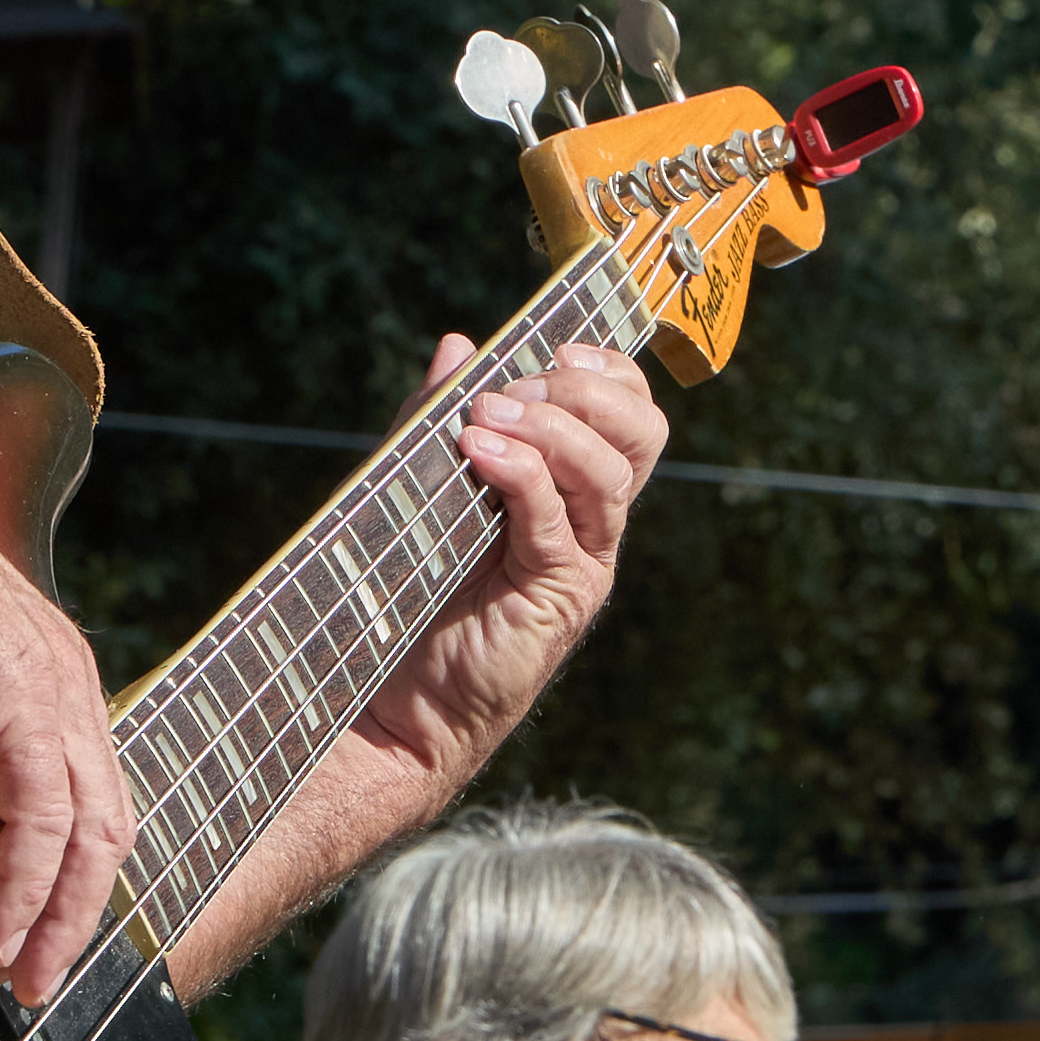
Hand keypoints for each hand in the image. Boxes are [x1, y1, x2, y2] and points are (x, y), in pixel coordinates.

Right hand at [0, 415, 132, 996]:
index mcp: (40, 682)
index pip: (69, 805)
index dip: (32, 885)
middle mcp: (65, 685)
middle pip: (98, 829)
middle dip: (60, 917)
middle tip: (17, 980)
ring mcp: (53, 692)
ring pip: (87, 835)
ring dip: (46, 917)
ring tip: (4, 973)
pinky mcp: (24, 704)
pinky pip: (44, 822)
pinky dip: (23, 887)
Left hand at [351, 337, 664, 784]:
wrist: (396, 694)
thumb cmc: (412, 593)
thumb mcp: (421, 484)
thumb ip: (437, 417)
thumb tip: (457, 346)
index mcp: (572, 489)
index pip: (630, 413)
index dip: (608, 370)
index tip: (555, 347)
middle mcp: (591, 523)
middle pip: (643, 435)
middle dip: (587, 391)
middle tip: (517, 385)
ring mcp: (581, 561)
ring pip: (609, 475)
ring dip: (551, 429)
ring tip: (486, 416)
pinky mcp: (557, 596)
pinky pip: (557, 522)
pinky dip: (523, 474)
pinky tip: (479, 452)